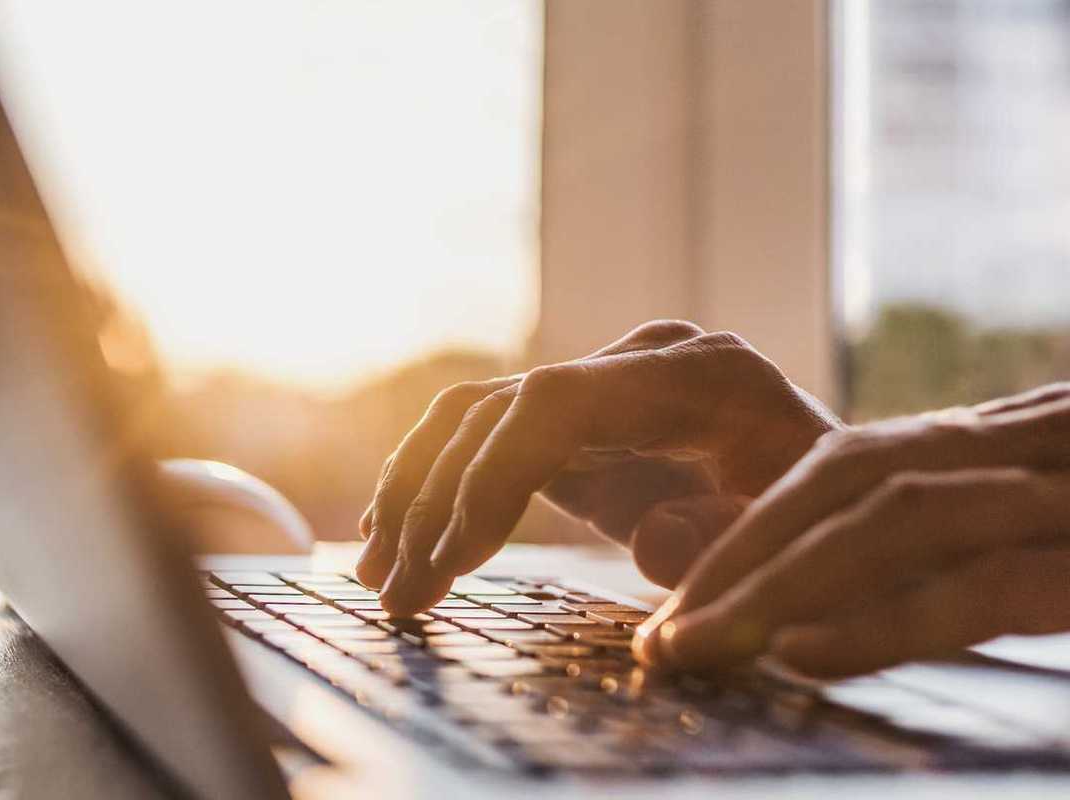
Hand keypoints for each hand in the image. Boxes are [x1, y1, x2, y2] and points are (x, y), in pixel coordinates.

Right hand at [355, 320, 838, 615]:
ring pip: (477, 416)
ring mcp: (608, 382)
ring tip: (378, 574)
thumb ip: (727, 539)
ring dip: (417, 493)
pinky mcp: (586, 416)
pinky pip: (491, 436)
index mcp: (697, 377)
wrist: (845, 489)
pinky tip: (401, 534)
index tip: (450, 563)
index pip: (554, 405)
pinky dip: (440, 484)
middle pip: (500, 410)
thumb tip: (647, 541)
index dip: (488, 480)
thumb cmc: (826, 520)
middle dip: (434, 504)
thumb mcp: (793, 539)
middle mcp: (641, 361)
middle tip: (396, 595)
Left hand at [634, 383, 1069, 677]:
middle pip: (848, 480)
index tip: (676, 611)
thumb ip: (921, 553)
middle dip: (737, 558)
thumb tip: (767, 581)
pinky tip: (799, 653)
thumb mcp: (1019, 531)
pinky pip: (985, 585)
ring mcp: (1063, 490)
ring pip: (894, 516)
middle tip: (660, 642)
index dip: (747, 532)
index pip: (845, 468)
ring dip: (777, 584)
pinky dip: (883, 619)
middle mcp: (1021, 447)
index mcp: (997, 444)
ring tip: (693, 646)